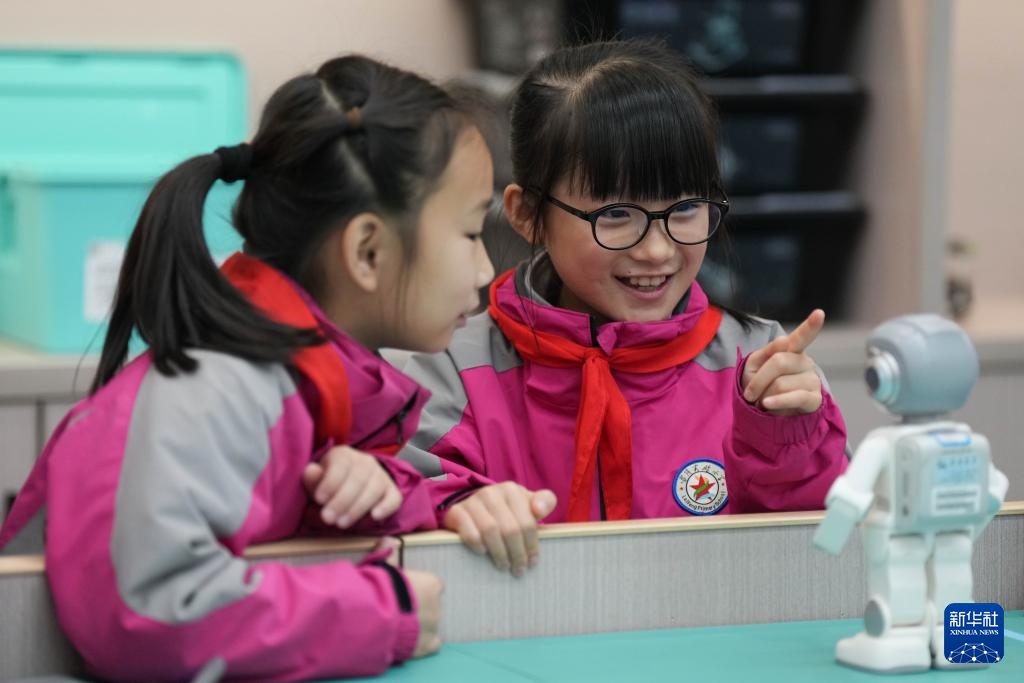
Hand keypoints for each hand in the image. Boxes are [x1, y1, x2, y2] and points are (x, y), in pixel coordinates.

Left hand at [302, 445, 402, 527]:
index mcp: (344, 455)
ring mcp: (381, 476)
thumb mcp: (315, 482)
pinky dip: (386, 506)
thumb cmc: (328, 487)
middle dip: (342, 500)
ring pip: (375, 488)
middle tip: (328, 518)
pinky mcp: (392, 491)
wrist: (346, 489)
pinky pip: (394, 497)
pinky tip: (374, 516)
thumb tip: (310, 471)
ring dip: (358, 507)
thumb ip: (312, 479)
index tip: (319, 499)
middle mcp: (365, 462)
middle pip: (358, 478)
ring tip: (342, 523)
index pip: (341, 464)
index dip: (330, 482)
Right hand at [376, 538, 443, 658]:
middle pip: (432, 606)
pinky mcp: (427, 645)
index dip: (420, 589)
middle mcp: (437, 605)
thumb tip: (388, 538)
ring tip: (400, 626)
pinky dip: (424, 644)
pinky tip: (412, 642)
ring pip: (431, 625)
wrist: (376, 617)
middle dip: (419, 608)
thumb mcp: (384, 567)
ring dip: (420, 626)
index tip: (408, 592)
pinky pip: (433, 645)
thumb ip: (389, 553)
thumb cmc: (381, 588)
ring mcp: (434, 626)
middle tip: (400, 610)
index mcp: (432, 584)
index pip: (434, 586)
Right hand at [443, 482, 556, 576]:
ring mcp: (472, 501)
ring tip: (504, 566)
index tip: (532, 562)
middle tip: (519, 570)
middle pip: (510, 529)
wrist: (473, 510)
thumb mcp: (526, 505)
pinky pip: (468, 531)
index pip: (527, 522)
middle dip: (517, 553)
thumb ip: (544, 502)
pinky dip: (477, 544)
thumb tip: (539, 510)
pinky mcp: (456, 512)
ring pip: (491, 530)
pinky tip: (483, 553)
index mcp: (512, 490)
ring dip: (499, 552)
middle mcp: (491, 492)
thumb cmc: (506, 512)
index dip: (532, 545)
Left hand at [741, 309, 825, 415]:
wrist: (762, 410)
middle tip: (750, 393)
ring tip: (765, 401)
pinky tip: (767, 404)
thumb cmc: (758, 384)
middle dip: (758, 380)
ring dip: (765, 395)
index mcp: (791, 350)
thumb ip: (766, 352)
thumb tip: (784, 341)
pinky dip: (777, 402)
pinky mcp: (814, 399)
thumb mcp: (754, 365)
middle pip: (779, 362)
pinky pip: (794, 398)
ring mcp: (812, 380)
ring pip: (781, 384)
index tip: (819, 313)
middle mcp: (805, 362)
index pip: (801, 336)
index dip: (810, 326)